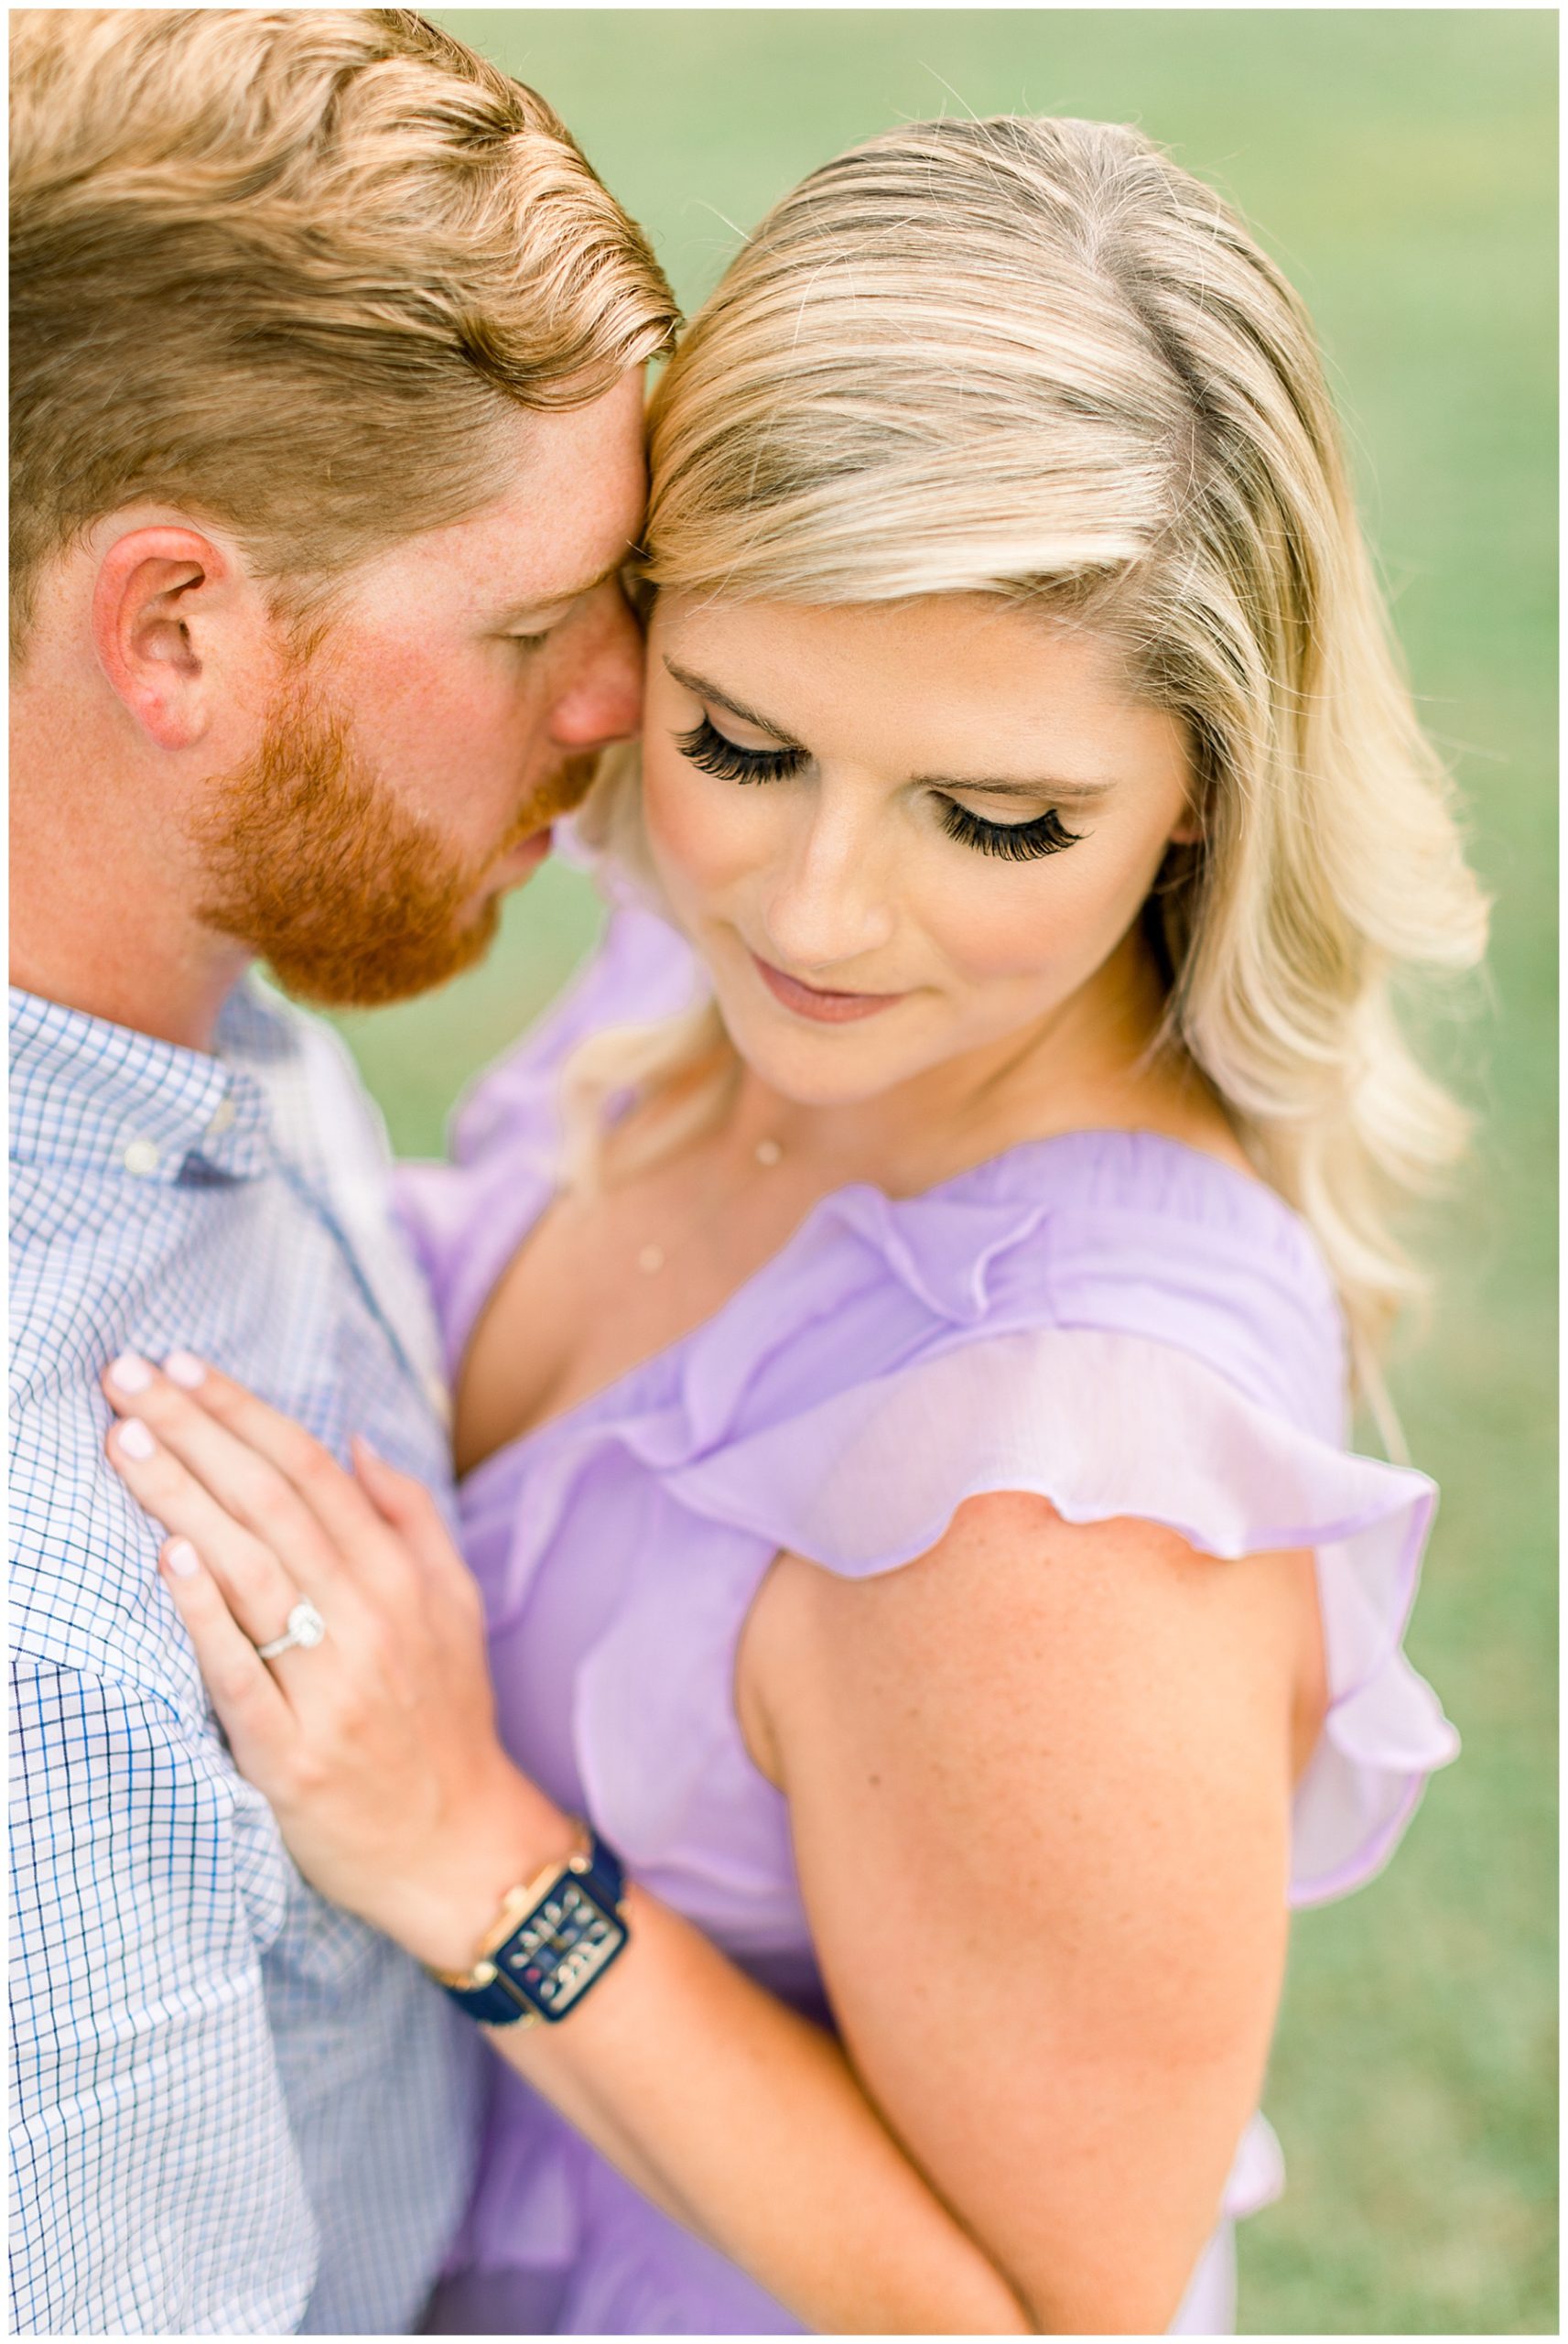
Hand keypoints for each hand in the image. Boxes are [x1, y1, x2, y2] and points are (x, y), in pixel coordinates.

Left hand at [100, 1351, 568, 1970]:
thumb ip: (409, 1520)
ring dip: (180, 1495)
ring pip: (246, 1569)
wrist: (458, 1848)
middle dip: (191, 1431)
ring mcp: (329, 1685)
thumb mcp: (454, 1608)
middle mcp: (367, 1618)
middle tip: (126, 1376)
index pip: (309, 1470)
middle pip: (268, 1502)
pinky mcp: (290, 1754)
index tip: (184, 1365)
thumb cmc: (444, 1720)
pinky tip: (166, 1555)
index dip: (243, 1412)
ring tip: (121, 1439)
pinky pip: (238, 1671)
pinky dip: (203, 1610)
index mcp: (400, 1577)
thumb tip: (355, 1441)